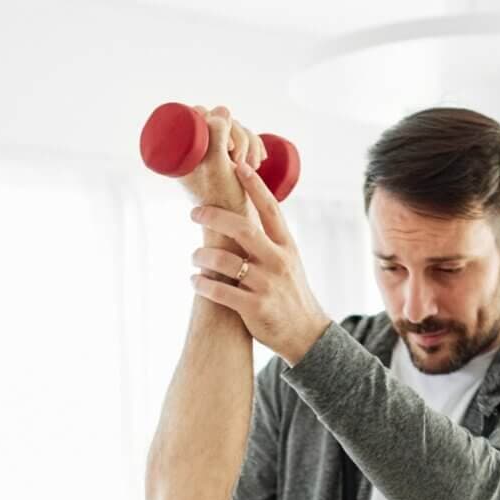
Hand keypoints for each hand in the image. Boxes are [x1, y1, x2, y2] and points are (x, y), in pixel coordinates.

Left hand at [179, 106, 264, 218]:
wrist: (237, 233)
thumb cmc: (223, 204)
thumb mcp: (217, 167)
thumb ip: (215, 136)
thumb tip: (221, 109)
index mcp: (184, 152)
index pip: (198, 114)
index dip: (218, 123)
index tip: (228, 147)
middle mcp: (197, 152)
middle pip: (220, 119)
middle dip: (239, 137)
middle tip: (239, 161)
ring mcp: (214, 157)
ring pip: (236, 129)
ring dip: (250, 144)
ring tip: (252, 167)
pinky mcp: (230, 164)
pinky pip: (245, 140)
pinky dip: (255, 146)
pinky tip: (259, 161)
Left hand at [190, 161, 332, 364]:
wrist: (305, 334)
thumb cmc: (290, 294)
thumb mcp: (288, 262)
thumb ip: (270, 240)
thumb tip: (245, 216)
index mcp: (286, 245)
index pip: (271, 208)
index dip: (254, 185)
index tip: (238, 166)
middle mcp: (278, 261)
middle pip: (242, 229)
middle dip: (214, 217)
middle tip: (194, 212)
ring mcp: (266, 284)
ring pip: (226, 262)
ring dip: (202, 257)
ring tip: (193, 257)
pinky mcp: (254, 307)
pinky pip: (220, 292)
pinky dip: (202, 285)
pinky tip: (194, 281)